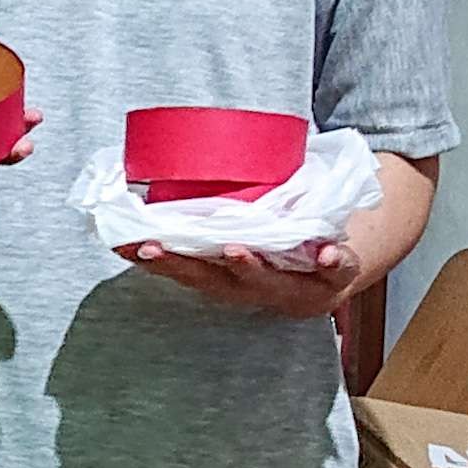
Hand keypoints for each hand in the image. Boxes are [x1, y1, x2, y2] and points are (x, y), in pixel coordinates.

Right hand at [113, 235, 369, 317]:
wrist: (340, 260)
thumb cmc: (279, 238)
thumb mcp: (244, 229)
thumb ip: (212, 214)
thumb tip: (159, 177)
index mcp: (228, 278)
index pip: (186, 270)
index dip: (156, 260)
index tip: (127, 245)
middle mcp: (255, 290)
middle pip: (215, 281)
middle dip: (185, 265)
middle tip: (155, 247)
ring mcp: (295, 288)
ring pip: (269, 282)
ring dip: (250, 268)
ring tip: (234, 250)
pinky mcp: (336, 278)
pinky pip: (334, 271)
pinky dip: (331, 262)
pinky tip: (326, 253)